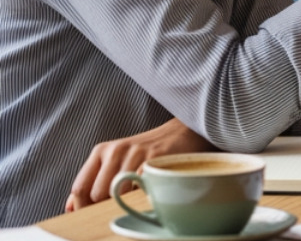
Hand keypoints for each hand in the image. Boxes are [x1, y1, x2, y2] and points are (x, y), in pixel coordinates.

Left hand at [66, 119, 207, 211]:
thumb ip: (92, 182)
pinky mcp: (155, 159)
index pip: (80, 188)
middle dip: (106, 206)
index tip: (92, 216)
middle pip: (98, 194)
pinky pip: (141, 189)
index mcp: (101, 152)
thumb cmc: (145, 152)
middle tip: (120, 208)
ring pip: (118, 194)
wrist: (182, 133)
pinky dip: (143, 197)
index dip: (83, 207)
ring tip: (136, 200)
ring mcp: (137, 153)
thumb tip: (69, 208)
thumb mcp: (114, 162)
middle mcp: (116, 150)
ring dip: (126, 203)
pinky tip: (149, 193)